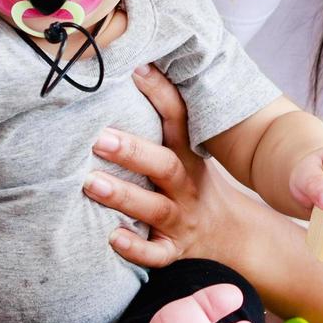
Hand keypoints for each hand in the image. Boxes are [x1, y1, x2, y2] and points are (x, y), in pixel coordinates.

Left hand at [83, 64, 236, 267]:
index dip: (161, 93)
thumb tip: (128, 67)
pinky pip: (156, 255)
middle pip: (166, 165)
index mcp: (189, 156)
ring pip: (156, 208)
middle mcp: (187, 186)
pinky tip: (113, 238)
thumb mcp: (187, 150)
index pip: (179, 120)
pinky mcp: (173, 251)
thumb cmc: (193, 183)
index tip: (136, 69)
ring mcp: (181, 220)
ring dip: (124, 196)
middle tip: (99, 138)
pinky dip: (136, 249)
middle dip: (133, 151)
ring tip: (91, 184)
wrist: (231, 234)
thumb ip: (162, 119)